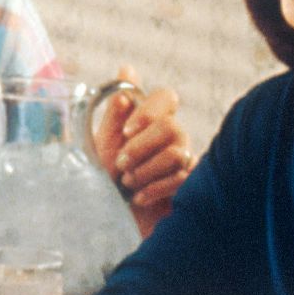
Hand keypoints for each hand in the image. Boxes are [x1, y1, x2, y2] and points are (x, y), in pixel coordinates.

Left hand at [94, 66, 192, 235]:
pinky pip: (183, 177)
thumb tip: (128, 68)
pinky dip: (156, 187)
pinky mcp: (191, 187)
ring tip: (128, 184)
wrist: (111, 226)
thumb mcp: (102, 146)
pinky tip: (139, 198)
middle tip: (121, 165)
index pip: (165, 98)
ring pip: (177, 151)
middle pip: (171, 125)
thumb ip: (115, 112)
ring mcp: (184, 161)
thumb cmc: (104, 185)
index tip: (126, 131)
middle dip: (141, 146)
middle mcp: (171, 138)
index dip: (149, 109)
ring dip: (146, 169)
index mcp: (149, 123)